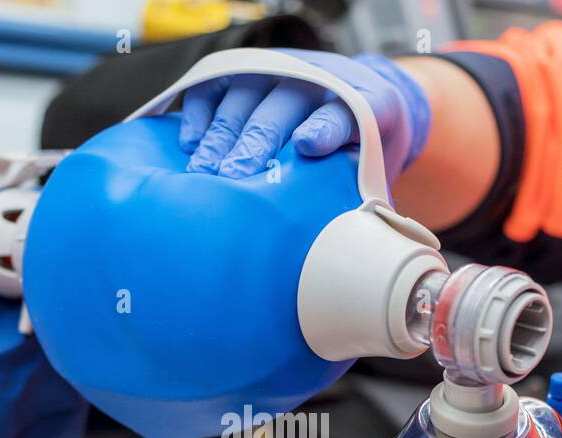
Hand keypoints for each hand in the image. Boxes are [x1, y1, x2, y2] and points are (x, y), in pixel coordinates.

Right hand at [178, 49, 429, 182]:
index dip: (324, 127)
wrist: (361, 105)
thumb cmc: (363, 155)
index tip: (307, 146)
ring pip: (246, 94)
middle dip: (255, 142)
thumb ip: (359, 196)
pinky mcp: (251, 73)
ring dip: (222, 134)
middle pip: (284, 104)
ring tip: (203, 172)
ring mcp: (284, 71)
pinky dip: (201, 111)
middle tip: (232, 179)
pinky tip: (189, 142)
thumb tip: (343, 241)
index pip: (343, 113)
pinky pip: (219, 85)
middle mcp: (323, 78)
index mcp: (369, 103)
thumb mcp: (373, 174)